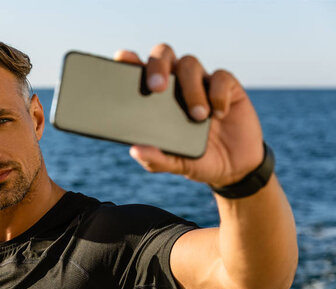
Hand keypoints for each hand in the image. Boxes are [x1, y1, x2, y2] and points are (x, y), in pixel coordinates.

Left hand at [115, 44, 263, 186]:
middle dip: (157, 65)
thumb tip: (135, 151)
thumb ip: (155, 159)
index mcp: (156, 98)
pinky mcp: (227, 86)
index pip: (139, 70)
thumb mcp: (175, 164)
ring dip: (190, 89)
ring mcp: (201, 82)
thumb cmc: (197, 159)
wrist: (234, 166)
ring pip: (189, 63)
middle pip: (163, 54)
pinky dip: (218, 94)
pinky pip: (220, 77)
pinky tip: (219, 114)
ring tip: (198, 117)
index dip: (129, 60)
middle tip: (157, 88)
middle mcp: (176, 83)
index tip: (122, 58)